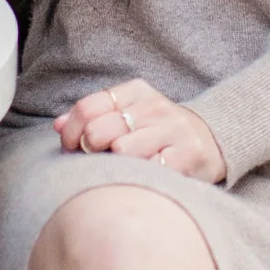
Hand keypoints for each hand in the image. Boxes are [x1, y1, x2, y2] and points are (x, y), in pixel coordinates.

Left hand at [53, 81, 223, 181]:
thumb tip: (57, 125)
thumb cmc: (158, 132)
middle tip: (96, 161)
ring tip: (121, 169)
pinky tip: (143, 177)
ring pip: (122, 151)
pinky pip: (150, 169)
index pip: (88, 108)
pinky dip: (140, 177)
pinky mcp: (188, 155)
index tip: (70, 148)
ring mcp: (174, 130)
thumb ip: (93, 117)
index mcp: (137, 92)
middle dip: (90, 151)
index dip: (70, 132)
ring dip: (115, 166)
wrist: (212, 141)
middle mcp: (156, 107)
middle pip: (100, 132)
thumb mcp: (128, 115)